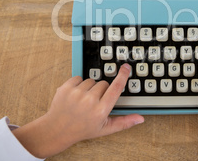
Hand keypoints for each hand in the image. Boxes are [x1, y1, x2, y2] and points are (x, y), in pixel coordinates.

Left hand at [13, 63, 143, 157]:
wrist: (56, 130)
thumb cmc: (82, 129)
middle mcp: (90, 101)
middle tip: (93, 103)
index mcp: (101, 110)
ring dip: (89, 88)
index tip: (126, 67)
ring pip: (91, 80)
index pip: (116, 88)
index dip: (123, 76)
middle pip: (103, 84)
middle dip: (101, 91)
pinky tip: (75, 96)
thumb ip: (124, 122)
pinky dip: (78, 84)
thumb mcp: (105, 129)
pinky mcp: (66, 87)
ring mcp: (77, 93)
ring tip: (82, 101)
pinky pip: (78, 77)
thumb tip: (140, 119)